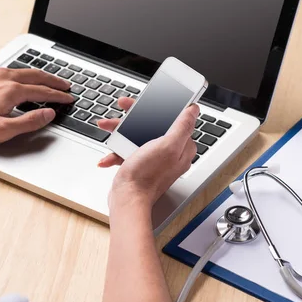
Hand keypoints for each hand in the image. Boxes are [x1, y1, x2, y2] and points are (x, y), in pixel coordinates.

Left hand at [0, 67, 73, 144]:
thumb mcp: (2, 130)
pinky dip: (25, 74)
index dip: (59, 97)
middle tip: (66, 85)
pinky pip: (12, 71)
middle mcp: (3, 78)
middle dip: (54, 81)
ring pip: (24, 71)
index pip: (43, 92)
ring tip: (50, 81)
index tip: (69, 98)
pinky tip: (24, 79)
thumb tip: (48, 114)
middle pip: (37, 76)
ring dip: (40, 76)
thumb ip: (29, 121)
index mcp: (11, 91)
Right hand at [98, 97, 198, 211]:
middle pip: (153, 124)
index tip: (145, 101)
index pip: (173, 118)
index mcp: (181, 146)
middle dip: (134, 118)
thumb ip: (182, 126)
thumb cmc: (147, 176)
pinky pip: (130, 150)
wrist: (127, 199)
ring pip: (138, 135)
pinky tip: (109, 155)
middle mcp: (170, 152)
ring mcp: (155, 158)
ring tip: (107, 127)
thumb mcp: (167, 145)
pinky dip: (118, 151)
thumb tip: (193, 110)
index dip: (158, 107)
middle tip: (122, 109)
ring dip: (121, 131)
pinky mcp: (141, 164)